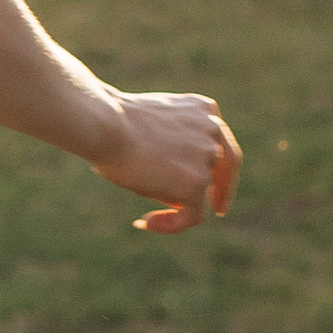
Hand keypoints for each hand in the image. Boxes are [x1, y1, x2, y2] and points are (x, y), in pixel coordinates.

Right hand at [90, 91, 240, 232]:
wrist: (103, 123)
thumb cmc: (111, 121)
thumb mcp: (152, 123)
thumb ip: (172, 142)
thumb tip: (171, 178)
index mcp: (202, 108)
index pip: (218, 139)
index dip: (214, 163)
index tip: (206, 180)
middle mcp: (213, 129)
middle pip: (228, 164)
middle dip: (223, 189)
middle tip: (218, 208)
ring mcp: (207, 157)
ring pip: (202, 194)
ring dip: (178, 208)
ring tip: (146, 217)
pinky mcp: (196, 183)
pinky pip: (194, 216)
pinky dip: (172, 224)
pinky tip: (145, 223)